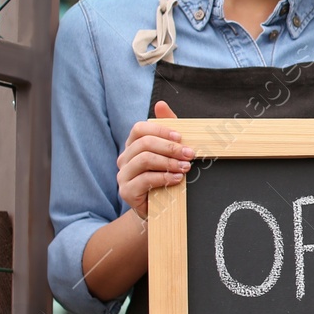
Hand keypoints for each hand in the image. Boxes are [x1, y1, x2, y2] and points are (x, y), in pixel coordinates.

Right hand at [117, 100, 192, 219]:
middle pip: (144, 144)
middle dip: (170, 148)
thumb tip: (161, 104)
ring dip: (168, 162)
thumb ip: (167, 130)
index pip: (139, 129)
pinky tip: (176, 179)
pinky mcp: (126, 191)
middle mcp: (124, 158)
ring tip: (185, 167)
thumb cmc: (164, 176)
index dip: (160, 131)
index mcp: (133, 145)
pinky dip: (163, 178)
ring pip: (144, 160)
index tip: (180, 137)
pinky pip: (144, 180)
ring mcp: (123, 175)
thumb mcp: (169, 153)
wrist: (157, 208)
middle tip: (190, 154)